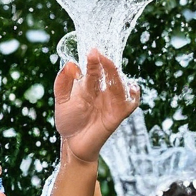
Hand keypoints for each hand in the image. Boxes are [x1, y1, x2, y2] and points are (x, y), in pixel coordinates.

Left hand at [54, 50, 138, 164]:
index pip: (94, 70)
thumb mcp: (61, 101)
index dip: (94, 60)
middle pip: (109, 74)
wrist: (73, 144)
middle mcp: (102, 91)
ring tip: (110, 68)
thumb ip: (62, 83)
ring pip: (120, 85)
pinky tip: (131, 87)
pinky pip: (130, 103)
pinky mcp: (118, 115)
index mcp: (90, 85)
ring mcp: (111, 102)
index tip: (92, 51)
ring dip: (116, 76)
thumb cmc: (69, 121)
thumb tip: (69, 64)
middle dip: (106, 64)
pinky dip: (134, 95)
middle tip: (99, 56)